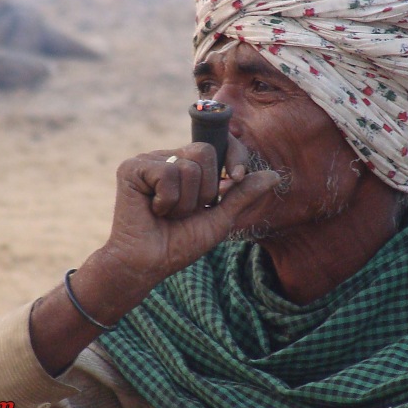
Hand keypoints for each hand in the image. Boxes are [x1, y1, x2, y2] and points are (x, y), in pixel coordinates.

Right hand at [102, 139, 278, 291]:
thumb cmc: (179, 244)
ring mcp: (149, 160)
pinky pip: (167, 173)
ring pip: (188, 166)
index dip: (233, 155)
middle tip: (186, 211)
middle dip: (205, 190)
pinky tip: (153, 210)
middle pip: (206, 151)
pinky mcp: (132, 168)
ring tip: (167, 214)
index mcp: (188, 165)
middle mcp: (168, 157)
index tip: (235, 178)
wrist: (148, 264)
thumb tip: (275, 175)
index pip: (218, 144)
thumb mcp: (220, 218)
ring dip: (185, 202)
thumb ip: (243, 195)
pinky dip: (167, 201)